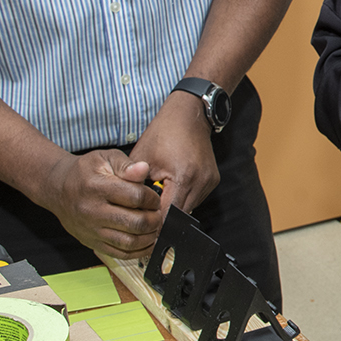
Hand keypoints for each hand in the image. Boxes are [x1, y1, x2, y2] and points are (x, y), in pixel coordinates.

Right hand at [40, 147, 163, 256]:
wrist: (58, 188)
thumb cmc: (85, 172)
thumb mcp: (104, 158)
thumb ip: (126, 165)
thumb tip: (144, 169)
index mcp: (98, 187)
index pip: (136, 197)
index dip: (152, 199)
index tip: (154, 198)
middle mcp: (94, 211)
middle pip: (135, 223)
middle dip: (154, 219)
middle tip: (157, 214)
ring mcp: (92, 230)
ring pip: (129, 242)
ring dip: (148, 237)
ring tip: (153, 227)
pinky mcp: (91, 242)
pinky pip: (119, 254)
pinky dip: (137, 251)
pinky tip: (145, 242)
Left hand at [132, 91, 221, 212]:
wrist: (188, 114)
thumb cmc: (164, 132)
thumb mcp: (142, 158)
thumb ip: (134, 184)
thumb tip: (128, 208)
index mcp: (183, 176)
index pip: (168, 214)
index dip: (153, 222)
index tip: (142, 225)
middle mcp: (200, 182)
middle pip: (179, 215)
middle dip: (162, 216)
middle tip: (146, 214)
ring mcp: (209, 182)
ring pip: (188, 209)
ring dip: (173, 207)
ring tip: (159, 196)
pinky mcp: (212, 181)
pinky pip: (195, 199)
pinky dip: (182, 198)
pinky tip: (172, 187)